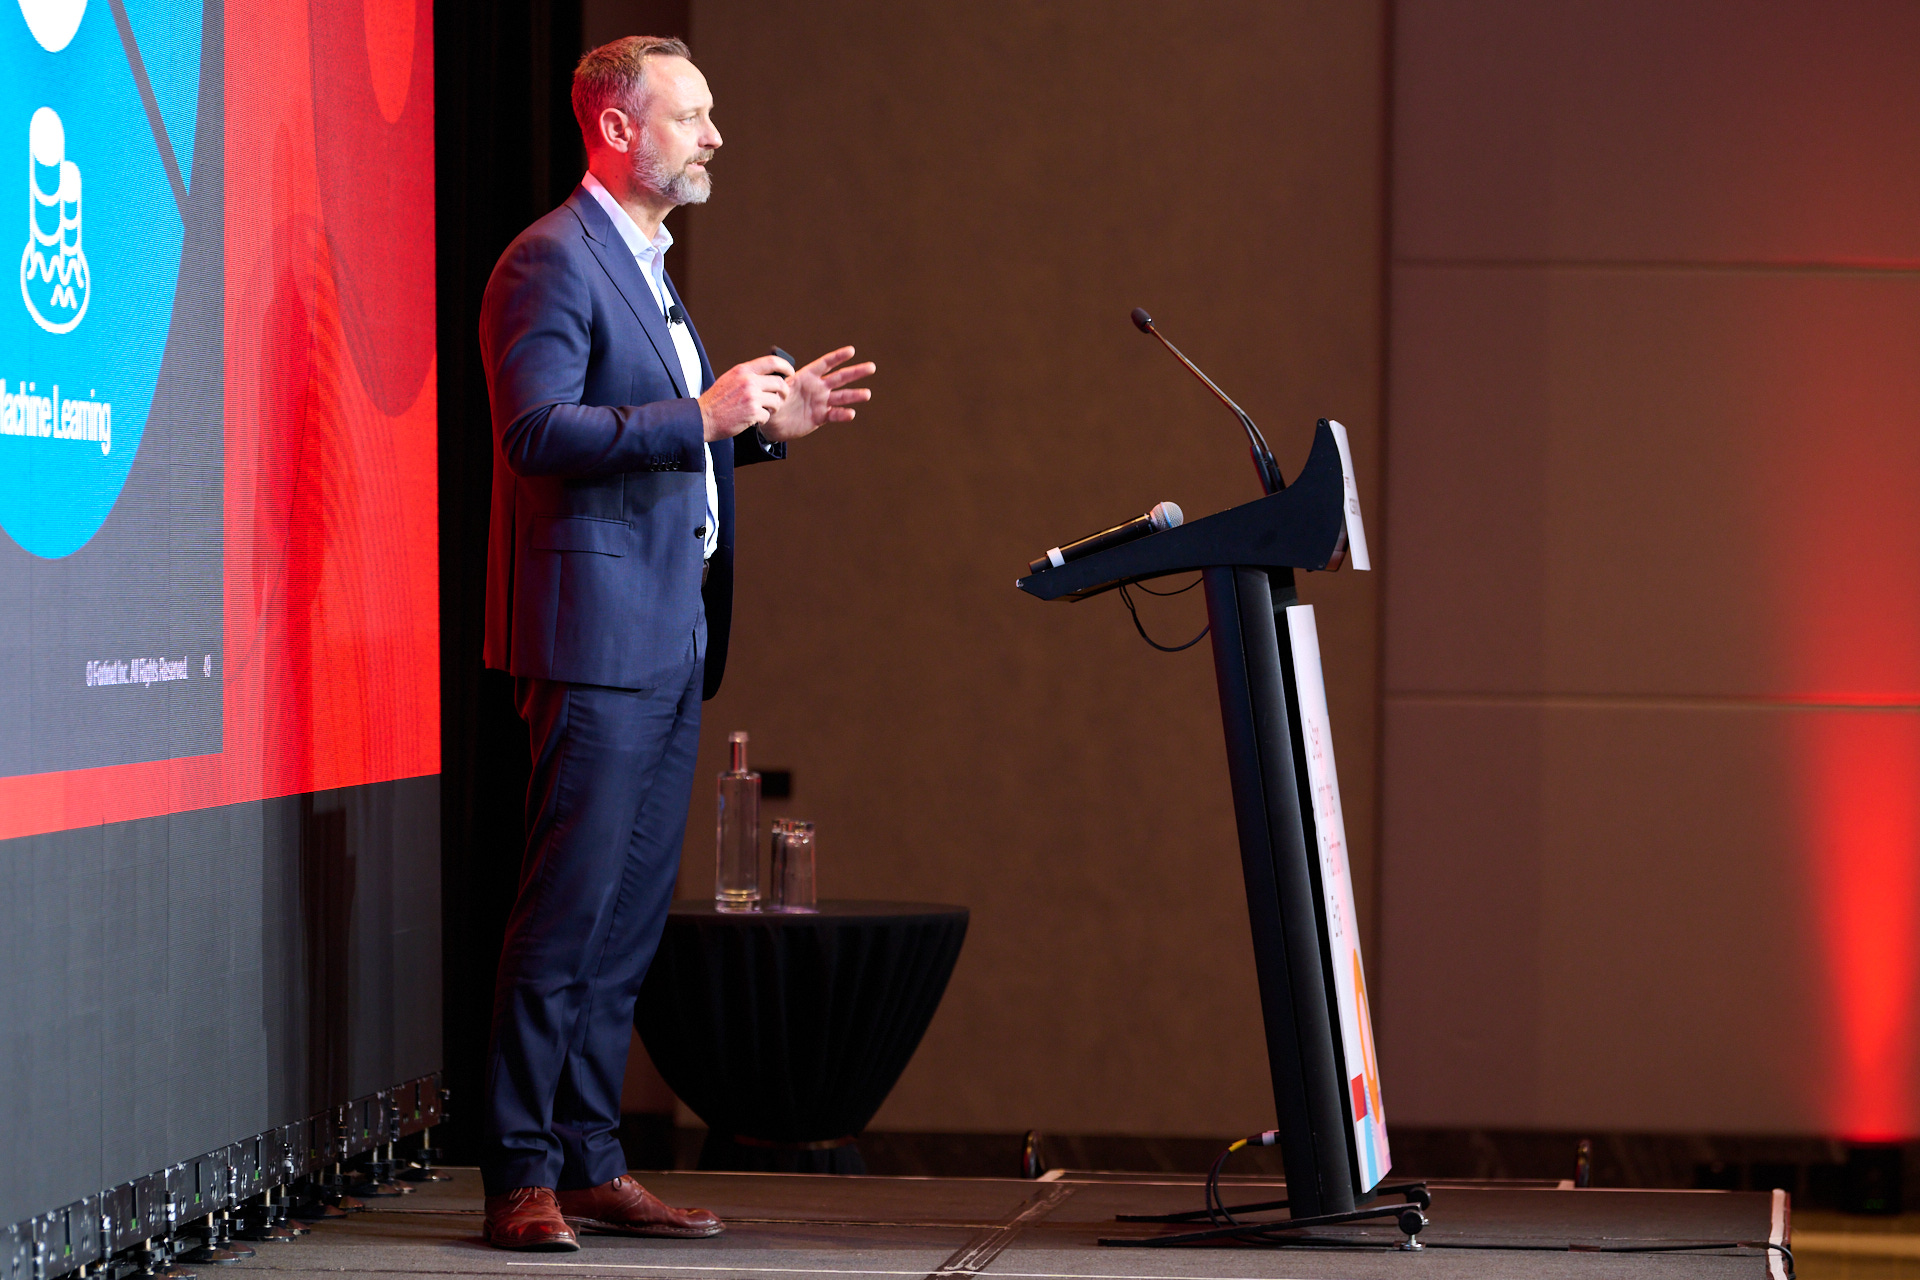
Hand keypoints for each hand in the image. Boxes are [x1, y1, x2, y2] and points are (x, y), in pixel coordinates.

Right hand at [699, 356, 791, 441]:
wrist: (703, 418)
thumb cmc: (716, 401)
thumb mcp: (730, 379)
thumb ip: (747, 375)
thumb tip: (768, 374)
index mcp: (743, 370)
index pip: (772, 361)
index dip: (786, 366)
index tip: (790, 373)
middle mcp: (748, 381)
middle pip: (780, 383)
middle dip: (783, 393)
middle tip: (780, 399)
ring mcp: (751, 396)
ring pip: (776, 401)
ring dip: (773, 408)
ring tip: (763, 410)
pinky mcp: (752, 412)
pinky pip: (768, 415)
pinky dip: (762, 419)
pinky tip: (752, 419)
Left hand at [759, 346, 876, 442]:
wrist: (773, 423)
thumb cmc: (772, 402)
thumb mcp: (774, 390)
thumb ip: (782, 387)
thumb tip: (783, 386)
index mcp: (807, 376)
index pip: (825, 364)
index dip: (838, 357)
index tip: (852, 350)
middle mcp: (817, 388)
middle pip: (840, 377)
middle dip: (856, 372)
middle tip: (872, 367)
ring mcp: (821, 402)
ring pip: (841, 396)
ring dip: (854, 395)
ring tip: (867, 394)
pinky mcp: (821, 417)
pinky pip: (834, 415)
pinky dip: (842, 415)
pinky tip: (851, 414)